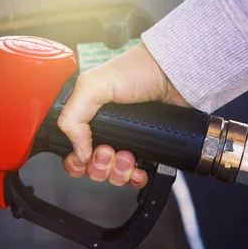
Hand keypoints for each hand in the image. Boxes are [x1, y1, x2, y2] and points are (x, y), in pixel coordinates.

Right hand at [57, 42, 189, 188]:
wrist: (175, 75)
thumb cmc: (137, 70)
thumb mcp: (93, 85)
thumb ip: (73, 116)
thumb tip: (78, 152)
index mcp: (88, 118)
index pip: (72, 150)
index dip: (75, 160)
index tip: (85, 156)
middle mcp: (106, 132)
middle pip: (92, 167)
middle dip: (99, 165)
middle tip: (109, 150)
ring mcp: (128, 143)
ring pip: (113, 175)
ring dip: (118, 171)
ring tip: (128, 155)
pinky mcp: (148, 151)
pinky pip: (135, 177)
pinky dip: (135, 178)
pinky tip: (138, 169)